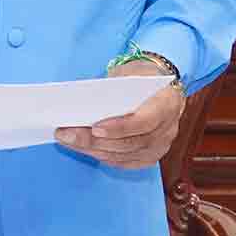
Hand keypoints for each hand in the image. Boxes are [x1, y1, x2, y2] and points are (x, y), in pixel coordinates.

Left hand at [55, 74, 182, 168]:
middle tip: (67, 135)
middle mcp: (168, 129)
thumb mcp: (129, 73)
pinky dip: (102, 156)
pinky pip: (124, 162)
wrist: (161, 87)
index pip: (144, 122)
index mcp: (167, 103)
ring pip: (124, 155)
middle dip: (94, 141)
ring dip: (93, 149)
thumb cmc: (143, 76)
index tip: (94, 128)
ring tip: (68, 140)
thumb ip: (112, 90)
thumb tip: (82, 106)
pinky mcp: (151, 156)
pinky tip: (84, 148)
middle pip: (129, 143)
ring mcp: (161, 146)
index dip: (119, 128)